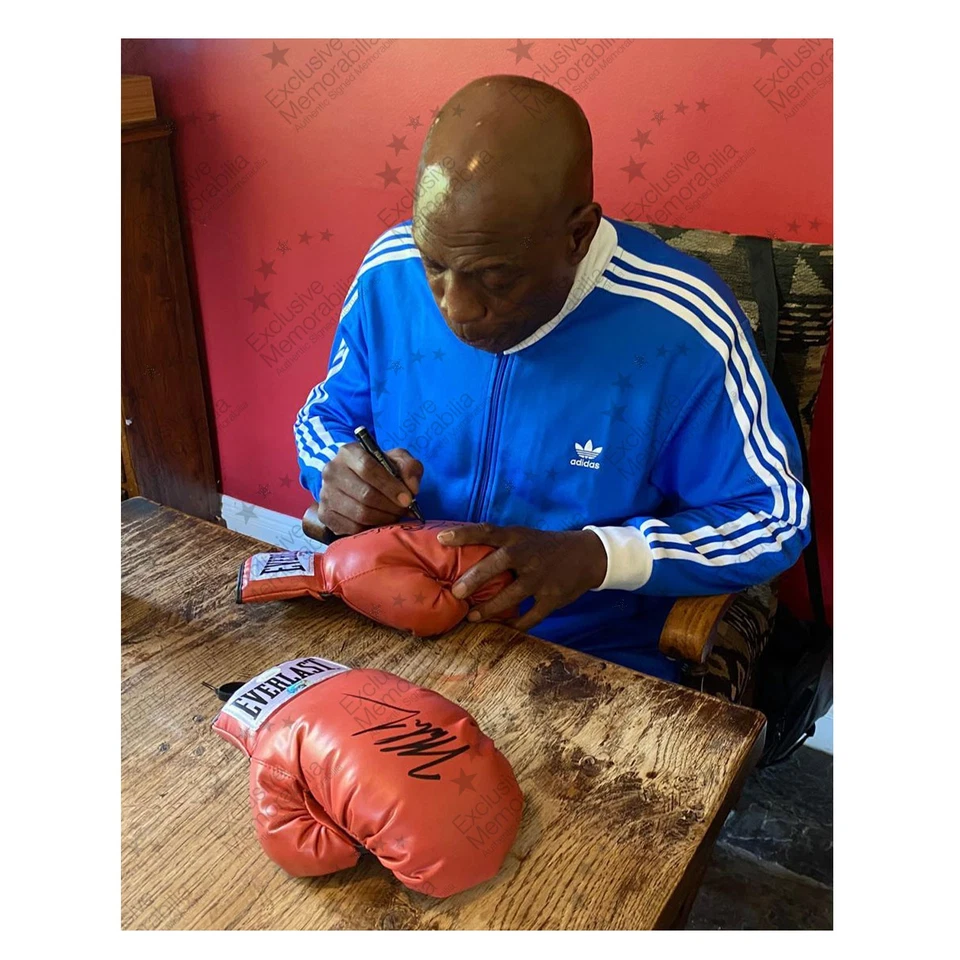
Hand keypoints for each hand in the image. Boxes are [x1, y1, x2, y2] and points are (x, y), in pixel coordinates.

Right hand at [318, 443, 423, 534]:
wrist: (353, 480)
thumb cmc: (379, 469)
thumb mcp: (396, 460)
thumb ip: (409, 467)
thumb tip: (412, 488)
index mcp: (348, 452)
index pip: (368, 468)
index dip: (390, 486)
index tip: (407, 498)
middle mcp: (332, 471)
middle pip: (365, 494)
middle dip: (390, 506)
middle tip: (404, 510)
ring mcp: (325, 493)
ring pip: (359, 513)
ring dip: (383, 518)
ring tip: (395, 516)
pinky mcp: (325, 514)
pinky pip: (352, 527)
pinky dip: (371, 528)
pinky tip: (380, 523)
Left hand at [436, 524, 607, 631]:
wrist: (586, 555)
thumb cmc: (543, 546)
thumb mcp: (522, 536)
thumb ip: (497, 544)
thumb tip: (458, 552)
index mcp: (517, 537)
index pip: (487, 531)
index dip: (464, 534)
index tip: (442, 539)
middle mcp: (528, 554)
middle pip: (500, 563)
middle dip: (477, 577)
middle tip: (457, 591)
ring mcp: (542, 577)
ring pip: (513, 595)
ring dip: (491, 608)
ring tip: (472, 617)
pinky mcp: (553, 597)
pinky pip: (532, 616)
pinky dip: (517, 624)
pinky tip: (504, 628)